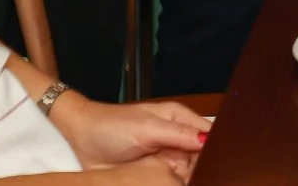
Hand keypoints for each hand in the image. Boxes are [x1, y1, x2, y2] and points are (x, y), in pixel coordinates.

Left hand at [48, 90, 208, 177]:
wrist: (82, 137)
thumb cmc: (111, 125)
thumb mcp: (146, 128)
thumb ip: (177, 133)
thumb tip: (207, 139)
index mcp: (179, 118)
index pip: (208, 134)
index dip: (214, 149)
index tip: (215, 164)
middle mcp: (176, 137)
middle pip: (202, 156)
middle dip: (201, 168)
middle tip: (191, 177)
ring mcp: (166, 156)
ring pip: (188, 171)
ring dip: (187, 179)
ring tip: (179, 182)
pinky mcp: (154, 172)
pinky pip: (171, 181)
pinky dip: (173, 185)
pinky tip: (171, 185)